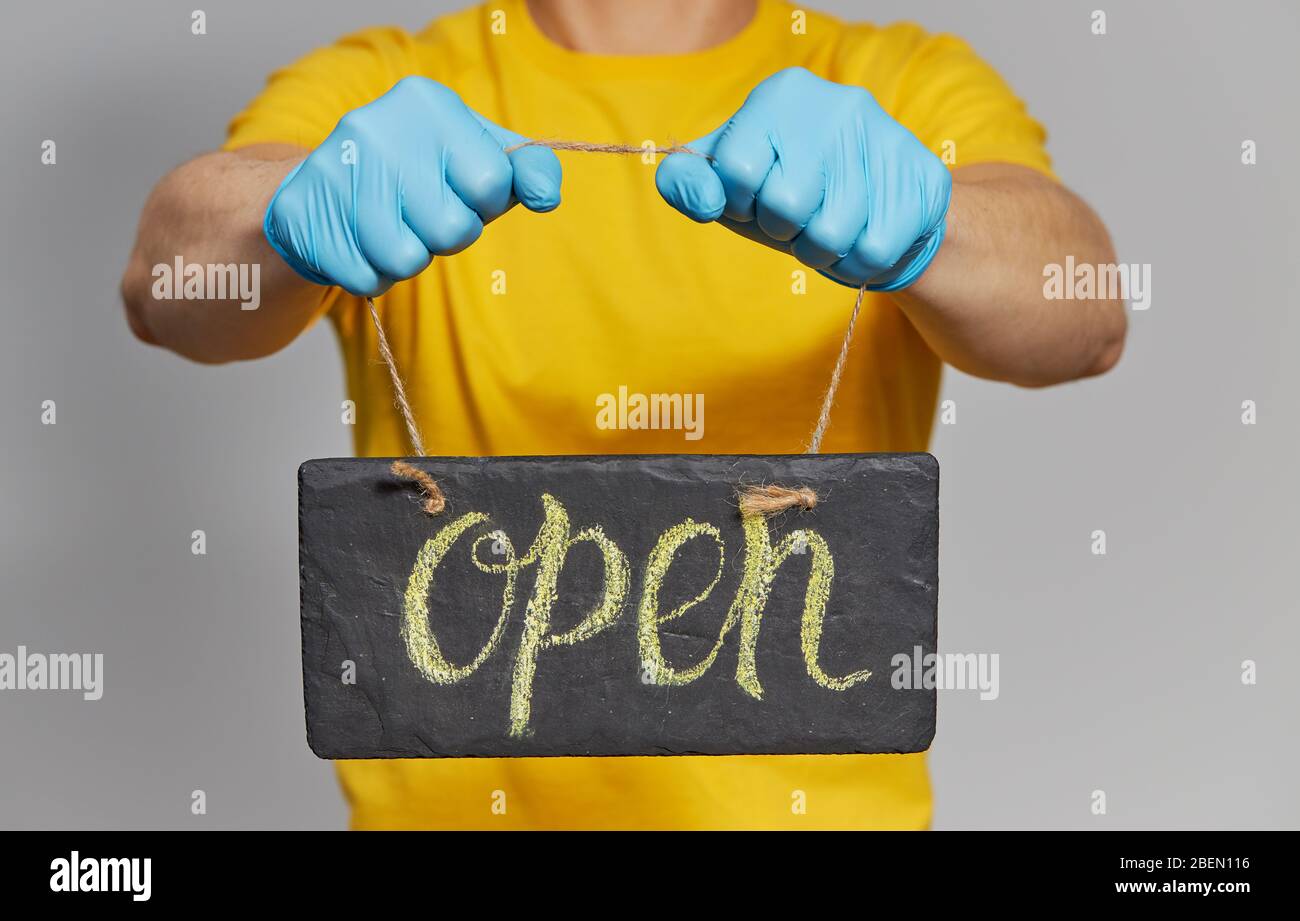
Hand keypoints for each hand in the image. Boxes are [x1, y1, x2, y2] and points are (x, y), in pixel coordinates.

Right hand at [264, 76, 560, 295]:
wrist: (325, 187)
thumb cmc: (421, 176)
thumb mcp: (478, 158)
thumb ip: (526, 170)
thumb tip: (546, 195)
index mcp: (427, 103)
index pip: (491, 184)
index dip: (483, 203)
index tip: (460, 190)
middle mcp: (376, 126)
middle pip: (452, 229)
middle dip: (446, 236)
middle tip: (421, 213)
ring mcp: (332, 169)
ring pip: (406, 259)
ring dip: (409, 258)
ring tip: (390, 227)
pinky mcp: (301, 214)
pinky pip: (365, 279)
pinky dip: (372, 274)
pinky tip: (359, 242)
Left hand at [656, 67, 950, 290]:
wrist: (879, 204)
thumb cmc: (792, 193)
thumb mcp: (732, 185)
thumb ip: (689, 184)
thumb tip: (702, 197)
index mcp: (780, 95)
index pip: (736, 170)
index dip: (741, 203)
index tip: (756, 199)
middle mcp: (836, 104)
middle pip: (785, 206)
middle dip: (784, 231)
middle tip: (798, 221)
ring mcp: (886, 138)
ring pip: (830, 236)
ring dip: (821, 253)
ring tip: (830, 231)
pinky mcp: (922, 179)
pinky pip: (872, 252)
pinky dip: (857, 265)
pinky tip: (862, 239)